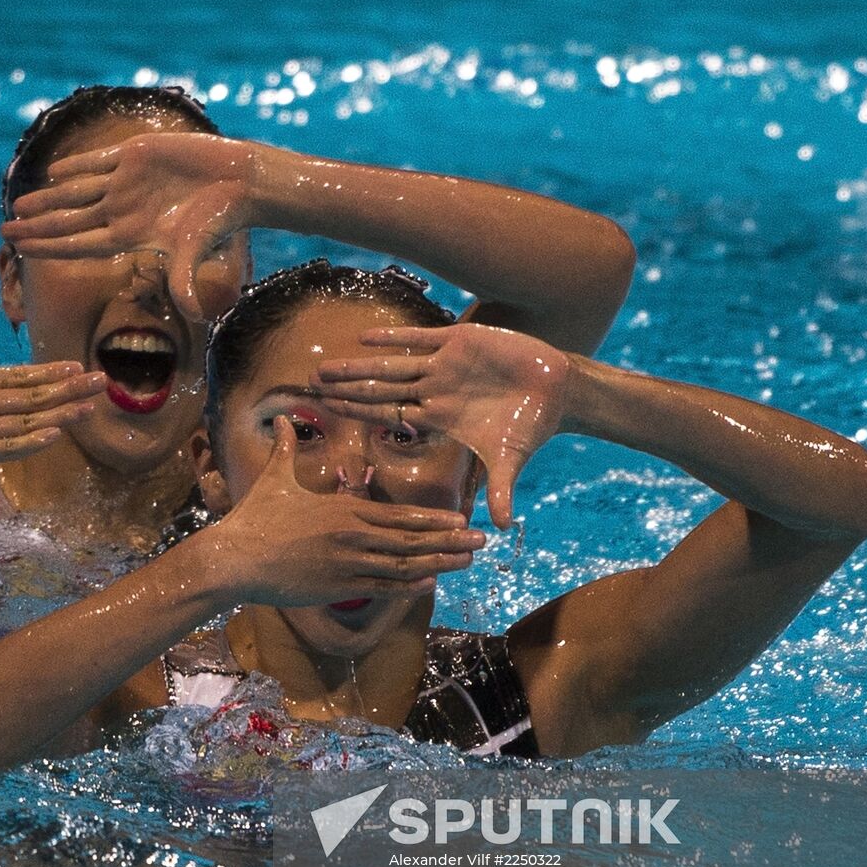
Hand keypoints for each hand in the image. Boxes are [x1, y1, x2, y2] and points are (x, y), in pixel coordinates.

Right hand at [0, 285, 105, 480]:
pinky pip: (9, 448)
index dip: (48, 371)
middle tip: (100, 381)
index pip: (17, 375)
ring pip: (28, 422)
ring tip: (90, 408)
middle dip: (69, 388)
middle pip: (32, 396)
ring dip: (62, 414)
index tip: (75, 366)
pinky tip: (58, 434)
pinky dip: (34, 441)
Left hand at [1, 133, 255, 319]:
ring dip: (47, 198)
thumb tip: (194, 315)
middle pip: (68, 221)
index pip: (77, 243)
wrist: (239, 182)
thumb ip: (185, 281)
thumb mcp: (196, 251)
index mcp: (128, 235)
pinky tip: (53, 173)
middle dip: (36, 226)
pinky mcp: (136, 155)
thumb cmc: (219, 220)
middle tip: (3, 231)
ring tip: (19, 204)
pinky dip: (76, 167)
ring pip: (76, 192)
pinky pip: (98, 162)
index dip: (47, 246)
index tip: (19, 249)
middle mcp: (122, 210)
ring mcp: (126, 183)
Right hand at [207, 416, 483, 606]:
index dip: (434, 519)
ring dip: (439, 564)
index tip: (460, 518)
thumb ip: (286, 450)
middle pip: (412, 540)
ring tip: (466, 563)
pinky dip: (408, 586)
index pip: (400, 515)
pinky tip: (430, 584)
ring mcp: (348, 563)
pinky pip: (381, 587)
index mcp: (345, 509)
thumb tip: (280, 419)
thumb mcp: (275, 478)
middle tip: (481, 542)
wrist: (236, 558)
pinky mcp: (337, 587)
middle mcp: (354, 535)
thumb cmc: (255, 518)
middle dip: (450, 541)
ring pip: (404, 565)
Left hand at [312, 323, 568, 529]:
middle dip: (346, 387)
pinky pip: (421, 337)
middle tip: (311, 384)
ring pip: (392, 364)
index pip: (388, 414)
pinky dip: (395, 338)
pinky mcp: (461, 341)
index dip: (357, 411)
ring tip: (327, 364)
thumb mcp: (510, 459)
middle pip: (379, 389)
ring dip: (359, 364)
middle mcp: (433, 390)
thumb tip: (503, 529)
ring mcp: (444, 365)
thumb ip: (501, 489)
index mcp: (437, 416)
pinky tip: (365, 338)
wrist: (556, 392)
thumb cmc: (529, 426)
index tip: (327, 409)